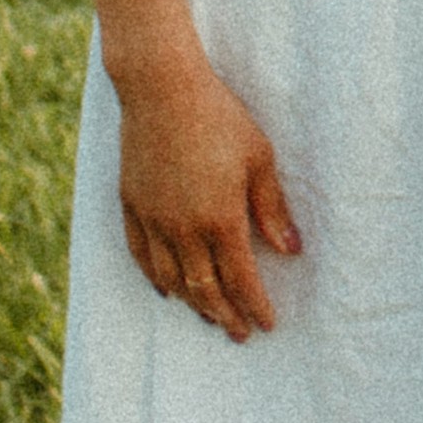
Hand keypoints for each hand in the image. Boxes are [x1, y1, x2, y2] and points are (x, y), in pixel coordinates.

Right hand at [117, 56, 301, 339]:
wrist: (162, 89)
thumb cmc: (220, 118)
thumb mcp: (259, 158)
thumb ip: (272, 208)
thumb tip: (291, 250)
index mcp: (220, 219)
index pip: (241, 279)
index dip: (255, 305)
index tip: (267, 324)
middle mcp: (183, 229)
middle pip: (205, 289)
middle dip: (226, 315)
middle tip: (240, 333)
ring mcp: (153, 219)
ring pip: (171, 278)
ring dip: (192, 303)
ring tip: (208, 316)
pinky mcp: (131, 205)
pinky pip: (140, 254)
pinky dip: (154, 277)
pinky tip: (165, 287)